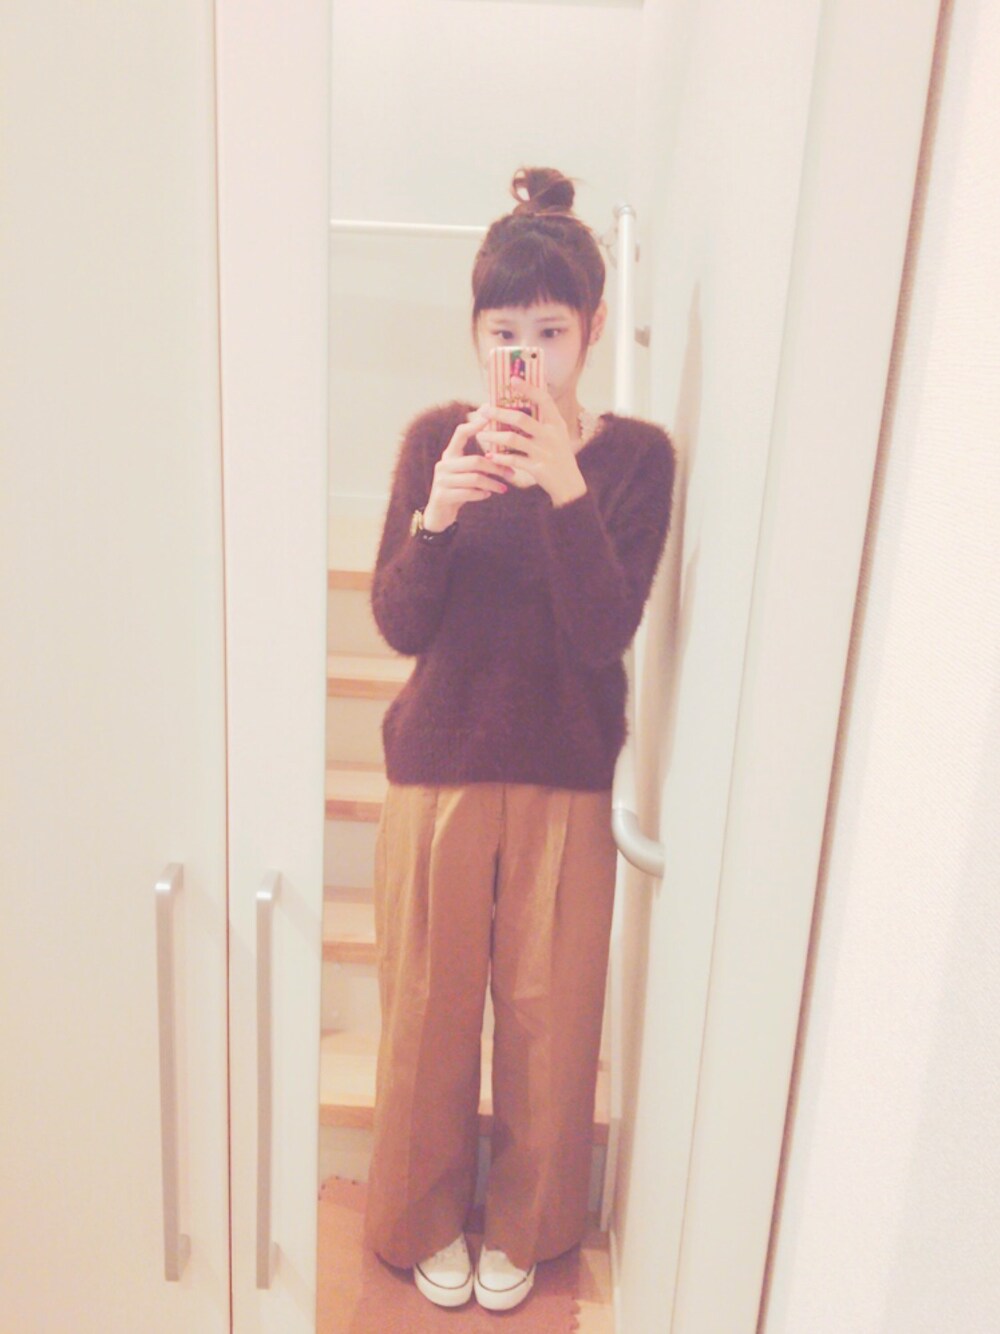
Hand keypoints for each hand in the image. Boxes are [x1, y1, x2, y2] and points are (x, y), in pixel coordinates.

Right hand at [422, 405, 516, 530]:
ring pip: (474, 479)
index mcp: (449, 455)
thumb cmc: (458, 489)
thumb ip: (477, 463)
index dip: (474, 425)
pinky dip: (481, 494)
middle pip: (475, 461)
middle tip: (511, 474)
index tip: (488, 416)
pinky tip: (488, 495)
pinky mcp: (442, 495)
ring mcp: (441, 480)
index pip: (460, 433)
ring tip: (504, 489)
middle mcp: (443, 464)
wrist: (439, 513)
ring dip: (492, 484)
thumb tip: (501, 453)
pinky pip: (468, 493)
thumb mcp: (464, 473)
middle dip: (496, 468)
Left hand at [476, 378, 588, 507]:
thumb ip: (542, 421)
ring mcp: (545, 452)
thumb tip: (516, 405)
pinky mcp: (538, 469)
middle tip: (483, 410)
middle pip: (520, 419)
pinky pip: (514, 460)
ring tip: (481, 435)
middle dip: (499, 413)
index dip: (528, 388)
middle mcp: (551, 436)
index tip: (513, 379)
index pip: (544, 399)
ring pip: (513, 440)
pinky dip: (500, 458)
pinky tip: (490, 455)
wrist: (569, 485)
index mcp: (556, 424)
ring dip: (494, 436)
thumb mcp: (556, 435)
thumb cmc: (558, 456)